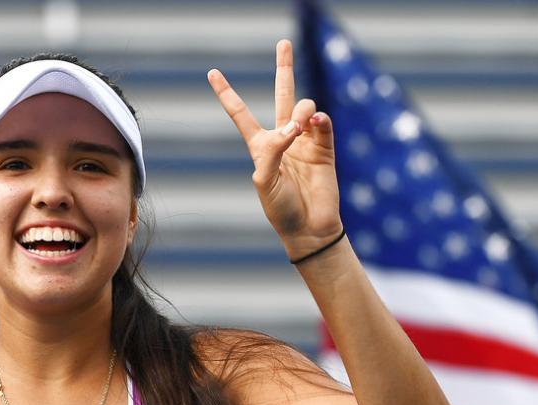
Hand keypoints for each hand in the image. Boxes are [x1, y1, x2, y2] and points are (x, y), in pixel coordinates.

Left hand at [209, 39, 342, 258]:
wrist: (309, 228)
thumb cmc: (280, 209)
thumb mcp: (265, 181)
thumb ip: (274, 150)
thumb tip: (295, 127)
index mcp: (260, 147)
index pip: (240, 114)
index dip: (226, 93)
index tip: (212, 72)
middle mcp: (283, 138)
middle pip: (282, 94)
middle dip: (284, 68)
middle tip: (283, 43)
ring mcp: (306, 141)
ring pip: (303, 107)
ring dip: (300, 111)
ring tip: (300, 127)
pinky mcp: (325, 148)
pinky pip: (323, 122)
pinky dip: (319, 120)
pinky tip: (315, 124)